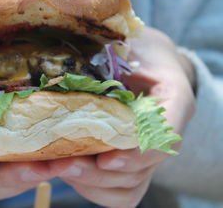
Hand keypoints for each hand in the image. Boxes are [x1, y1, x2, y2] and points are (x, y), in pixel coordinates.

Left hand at [49, 27, 195, 207]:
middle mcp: (165, 132)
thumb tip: (68, 55)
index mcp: (172, 97)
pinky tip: (67, 172)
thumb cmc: (136, 48)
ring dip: (92, 182)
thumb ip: (112, 48)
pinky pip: (119, 192)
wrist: (145, 61)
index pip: (166, 130)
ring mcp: (147, 152)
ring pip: (130, 186)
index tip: (107, 159)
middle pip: (142, 168)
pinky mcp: (130, 164)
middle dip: (100, 171)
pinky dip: (93, 188)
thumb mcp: (128, 39)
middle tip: (63, 163)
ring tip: (57, 167)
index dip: (139, 150)